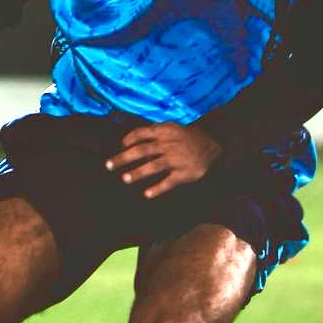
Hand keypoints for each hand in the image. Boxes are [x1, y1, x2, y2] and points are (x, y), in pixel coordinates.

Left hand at [105, 122, 222, 198]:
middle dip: (123, 158)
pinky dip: (158, 188)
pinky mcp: (184, 173)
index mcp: (165, 131)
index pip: (141, 133)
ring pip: (154, 166)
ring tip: (125, 179)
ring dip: (138, 173)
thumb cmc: (187, 138)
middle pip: (142, 150)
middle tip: (108, 165)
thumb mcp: (173, 128)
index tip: (119, 146)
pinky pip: (169, 182)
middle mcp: (169, 144)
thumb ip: (155, 132)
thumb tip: (132, 140)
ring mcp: (177, 159)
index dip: (128, 139)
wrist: (214, 145)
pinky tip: (147, 194)